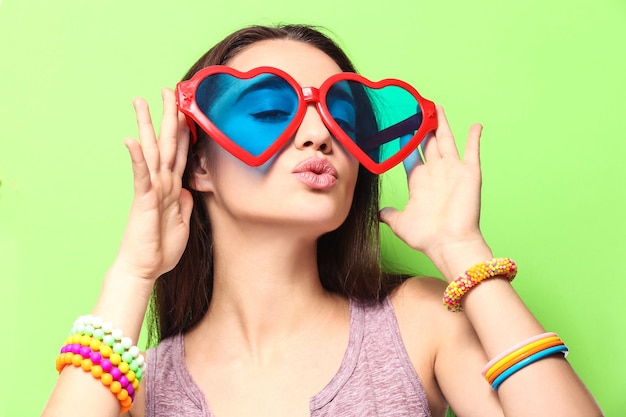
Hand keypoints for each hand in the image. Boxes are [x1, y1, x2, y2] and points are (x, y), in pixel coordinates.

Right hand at [112, 88, 193, 281]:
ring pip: (152, 151)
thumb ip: (184, 202)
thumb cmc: (161, 247)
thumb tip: (186, 189)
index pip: (181, 152)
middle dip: (168, 115)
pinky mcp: (144, 200)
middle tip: (168, 89)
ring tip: (141, 101)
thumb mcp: (182, 221)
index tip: (187, 108)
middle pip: (167, 143)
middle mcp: (162, 182)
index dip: (185, 130)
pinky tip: (132, 139)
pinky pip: (141, 175)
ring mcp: (152, 189)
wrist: (145, 268)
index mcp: (173, 186)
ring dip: (148, 125)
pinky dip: (137, 158)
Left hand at [379, 106, 490, 277]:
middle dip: (423, 127)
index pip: (411, 155)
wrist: (449, 244)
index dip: (406, 141)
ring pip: (446, 140)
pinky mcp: (469, 173)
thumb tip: (379, 213)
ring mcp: (453, 171)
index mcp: (419, 182)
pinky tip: (476, 125)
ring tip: (437, 108)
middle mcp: (436, 173)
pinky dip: (474, 137)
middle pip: (428, 143)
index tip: (401, 127)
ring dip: (442, 124)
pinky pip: (472, 151)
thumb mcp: (400, 223)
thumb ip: (389, 214)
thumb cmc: (427, 236)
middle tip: (418, 109)